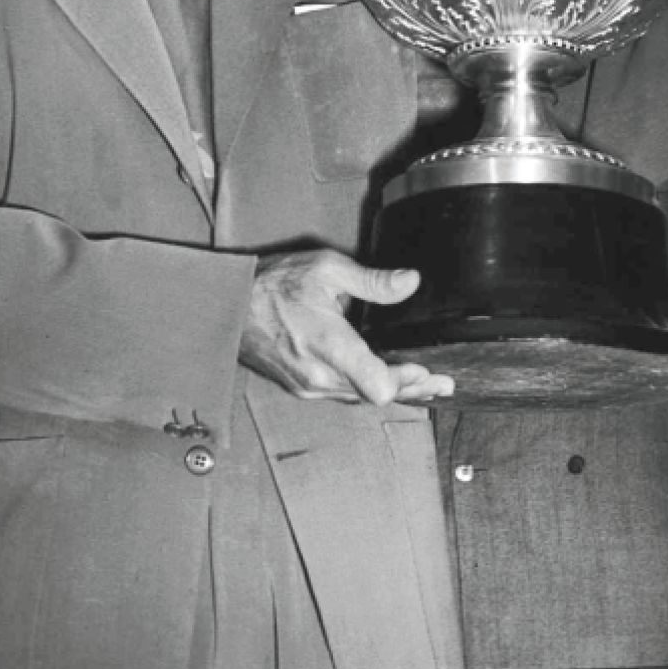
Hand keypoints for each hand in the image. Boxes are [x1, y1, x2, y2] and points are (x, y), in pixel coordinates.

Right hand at [240, 249, 454, 405]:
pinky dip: (366, 389)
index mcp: (329, 346)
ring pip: (359, 399)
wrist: (226, 308)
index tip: (425, 370)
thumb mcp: (326, 269)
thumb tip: (410, 282)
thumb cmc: (272, 286)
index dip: (406, 381)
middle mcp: (319, 376)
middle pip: (375, 397)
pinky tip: (381, 381)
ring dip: (391, 392)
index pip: (378, 385)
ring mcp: (308, 387)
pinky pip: (342, 396)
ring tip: (423, 385)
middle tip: (441, 383)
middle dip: (411, 389)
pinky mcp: (301, 389)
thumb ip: (372, 281)